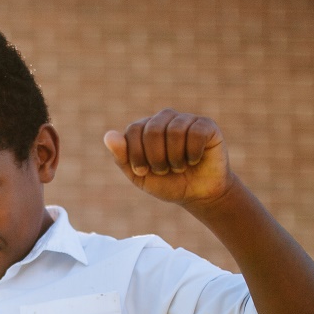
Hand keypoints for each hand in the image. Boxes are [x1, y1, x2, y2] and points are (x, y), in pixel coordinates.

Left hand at [103, 109, 233, 209]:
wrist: (199, 195)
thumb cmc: (169, 184)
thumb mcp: (140, 176)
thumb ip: (122, 157)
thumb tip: (108, 135)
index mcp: (146, 127)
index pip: (133, 130)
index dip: (137, 155)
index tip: (144, 171)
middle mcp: (165, 118)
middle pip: (152, 130)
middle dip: (156, 158)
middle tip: (164, 170)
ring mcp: (186, 119)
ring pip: (175, 131)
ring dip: (175, 158)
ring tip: (180, 167)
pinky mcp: (206, 125)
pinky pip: (196, 133)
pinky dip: (193, 153)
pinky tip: (195, 160)